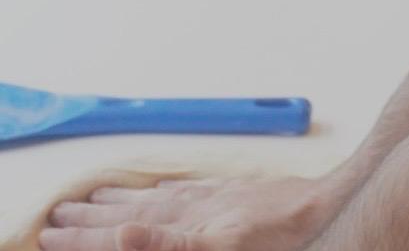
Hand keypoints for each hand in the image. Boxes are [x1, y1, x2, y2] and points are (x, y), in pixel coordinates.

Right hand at [41, 172, 342, 250]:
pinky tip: (157, 190)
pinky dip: (163, 192)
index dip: (89, 237)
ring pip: (157, 201)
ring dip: (122, 202)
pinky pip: (188, 192)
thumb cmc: (282, 239)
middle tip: (58, 215)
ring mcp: (216, 202)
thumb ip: (170, 243)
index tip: (53, 232)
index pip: (127, 235)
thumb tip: (125, 236)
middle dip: (94, 219)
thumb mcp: (222, 246)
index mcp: (188, 228)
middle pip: (134, 215)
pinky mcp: (235, 196)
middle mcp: (196, 211)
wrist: (327, 208)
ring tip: (93, 198)